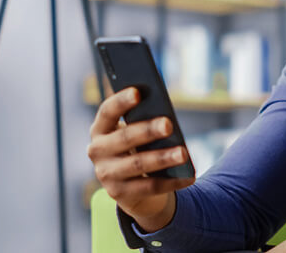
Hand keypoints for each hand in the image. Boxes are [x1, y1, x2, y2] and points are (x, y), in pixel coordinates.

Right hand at [88, 87, 194, 231]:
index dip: (121, 102)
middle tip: (169, 124)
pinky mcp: (119, 194)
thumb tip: (167, 120)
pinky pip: (149, 187)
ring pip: (138, 164)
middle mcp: (97, 151)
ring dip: (162, 158)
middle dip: (148, 131)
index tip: (138, 92)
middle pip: (124, 138)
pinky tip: (188, 176)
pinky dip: (171, 182)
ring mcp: (106, 174)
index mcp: (100, 129)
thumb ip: (143, 123)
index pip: (107, 112)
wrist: (130, 187)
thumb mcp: (135, 134)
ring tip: (183, 153)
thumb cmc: (136, 148)